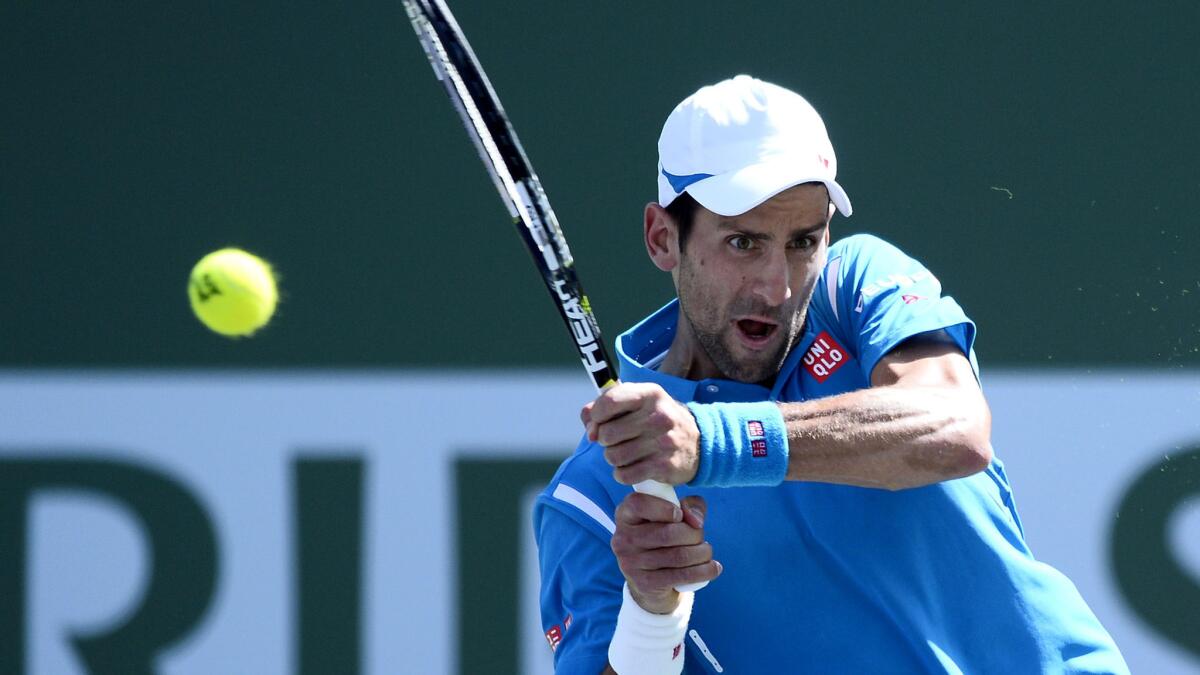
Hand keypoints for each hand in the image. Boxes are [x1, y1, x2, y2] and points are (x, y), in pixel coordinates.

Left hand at [581, 382, 700, 485]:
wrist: (700, 443)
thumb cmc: (658, 421)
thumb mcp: (638, 404)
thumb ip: (606, 406)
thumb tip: (589, 427)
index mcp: (650, 394)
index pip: (610, 401)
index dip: (596, 414)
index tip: (598, 422)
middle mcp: (658, 415)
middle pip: (607, 434)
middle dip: (605, 440)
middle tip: (617, 441)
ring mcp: (664, 441)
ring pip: (613, 456)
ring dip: (613, 458)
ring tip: (626, 454)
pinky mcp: (665, 466)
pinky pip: (625, 475)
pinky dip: (622, 474)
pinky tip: (632, 468)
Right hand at [610, 492, 721, 613]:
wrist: (651, 585)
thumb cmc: (663, 541)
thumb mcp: (673, 517)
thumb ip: (688, 506)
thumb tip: (696, 520)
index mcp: (625, 515)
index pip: (637, 503)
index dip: (664, 507)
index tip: (680, 515)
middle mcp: (622, 539)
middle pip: (667, 532)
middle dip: (694, 534)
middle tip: (700, 538)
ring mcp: (631, 563)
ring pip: (679, 555)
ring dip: (702, 553)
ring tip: (707, 552)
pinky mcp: (645, 583)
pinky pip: (682, 575)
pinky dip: (704, 571)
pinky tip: (713, 568)